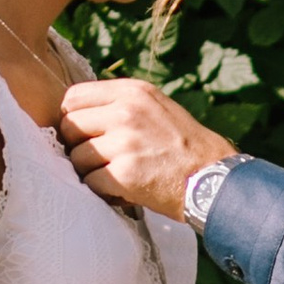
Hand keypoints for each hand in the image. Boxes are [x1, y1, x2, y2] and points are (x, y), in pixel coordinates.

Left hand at [58, 78, 236, 219]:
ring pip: (77, 157)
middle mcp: (126, 112)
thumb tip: (74, 113)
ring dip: (91, 171)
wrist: (213, 179)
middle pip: (69, 126)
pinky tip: (123, 191)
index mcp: (132, 92)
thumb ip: (119, 103)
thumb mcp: (155, 107)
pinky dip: (103, 191)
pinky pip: (90, 182)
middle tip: (98, 159)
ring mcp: (124, 143)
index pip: (73, 97)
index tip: (84, 133)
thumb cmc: (183, 146)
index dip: (72, 117)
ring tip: (115, 175)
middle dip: (77, 145)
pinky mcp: (124, 174)